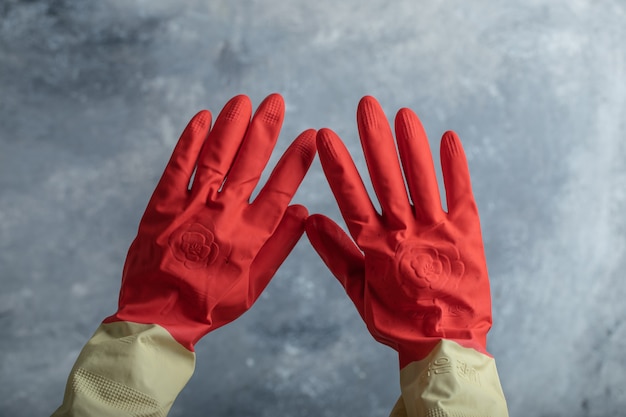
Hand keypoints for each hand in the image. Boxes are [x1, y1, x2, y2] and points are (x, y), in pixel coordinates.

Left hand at [104, 94, 315, 348]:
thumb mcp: (254, 285)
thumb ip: (280, 247)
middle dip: (265, 128)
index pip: (280, 189)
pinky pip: (179, 165)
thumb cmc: (211, 302)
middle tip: (276, 101)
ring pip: (216, 156)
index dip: (297, 160)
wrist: (159, 315)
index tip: (310, 136)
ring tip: (244, 100)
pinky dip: (191, 140)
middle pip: (249, 163)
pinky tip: (203, 118)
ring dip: (231, 126)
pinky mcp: (163, 205)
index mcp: (250, 235)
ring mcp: (192, 206)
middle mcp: (224, 214)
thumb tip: (304, 212)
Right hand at [306, 96, 490, 367]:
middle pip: (387, 179)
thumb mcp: (359, 292)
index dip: (339, 165)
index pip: (352, 198)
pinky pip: (461, 194)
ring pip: (422, 180)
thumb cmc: (397, 321)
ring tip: (403, 113)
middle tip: (367, 104)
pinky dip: (456, 167)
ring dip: (412, 145)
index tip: (326, 135)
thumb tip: (309, 221)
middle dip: (375, 140)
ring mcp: (438, 231)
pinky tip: (449, 139)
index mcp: (375, 247)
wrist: (446, 344)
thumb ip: (335, 255)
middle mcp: (405, 233)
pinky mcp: (467, 233)